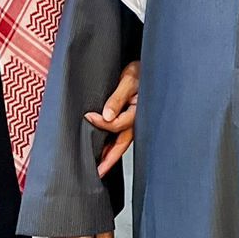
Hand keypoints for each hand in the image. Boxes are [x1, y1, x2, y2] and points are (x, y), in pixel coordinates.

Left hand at [85, 60, 139, 177]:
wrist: (151, 65)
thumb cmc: (142, 71)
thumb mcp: (129, 79)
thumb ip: (118, 97)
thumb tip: (106, 116)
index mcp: (138, 111)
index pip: (117, 124)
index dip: (101, 123)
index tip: (88, 116)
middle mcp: (137, 120)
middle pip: (122, 143)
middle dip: (109, 159)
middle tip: (98, 172)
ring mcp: (135, 122)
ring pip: (122, 142)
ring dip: (110, 155)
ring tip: (100, 168)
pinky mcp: (132, 119)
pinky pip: (122, 136)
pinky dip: (113, 145)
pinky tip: (105, 150)